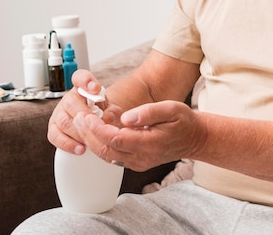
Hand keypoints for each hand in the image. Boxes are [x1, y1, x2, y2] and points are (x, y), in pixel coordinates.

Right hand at [47, 69, 107, 153]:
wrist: (94, 123)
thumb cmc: (102, 113)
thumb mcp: (111, 109)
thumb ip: (112, 111)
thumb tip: (107, 117)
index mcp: (82, 88)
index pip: (80, 77)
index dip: (86, 81)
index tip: (96, 88)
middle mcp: (68, 98)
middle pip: (71, 103)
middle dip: (85, 117)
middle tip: (97, 127)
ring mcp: (59, 113)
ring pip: (64, 122)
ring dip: (78, 133)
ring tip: (91, 141)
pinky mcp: (53, 128)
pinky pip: (55, 136)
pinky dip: (68, 144)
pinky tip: (81, 149)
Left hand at [73, 100, 203, 170]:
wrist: (194, 139)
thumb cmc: (183, 120)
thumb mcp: (171, 108)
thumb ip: (148, 112)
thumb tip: (125, 117)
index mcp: (150, 143)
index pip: (116, 139)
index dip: (98, 129)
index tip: (86, 117)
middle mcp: (142, 157)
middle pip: (106, 150)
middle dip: (89, 135)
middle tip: (78, 118)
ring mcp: (138, 163)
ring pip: (107, 156)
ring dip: (92, 141)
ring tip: (83, 123)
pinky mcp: (136, 163)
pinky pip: (113, 156)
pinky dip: (101, 144)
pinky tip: (97, 130)